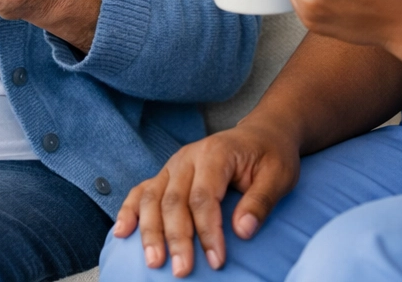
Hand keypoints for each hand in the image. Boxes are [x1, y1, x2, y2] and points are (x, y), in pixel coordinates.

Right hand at [113, 119, 300, 276]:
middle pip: (174, 200)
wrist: (261, 134)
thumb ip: (261, 202)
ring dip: (150, 231)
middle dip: (176, 238)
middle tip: (182, 270)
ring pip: (153, 198)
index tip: (216, 261)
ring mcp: (173, 165)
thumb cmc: (270, 155)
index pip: (204, 197)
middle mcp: (188, 157)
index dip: (207, 231)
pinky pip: (142, 191)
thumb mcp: (279, 175)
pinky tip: (122, 233)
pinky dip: (129, 211)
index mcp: (216, 153)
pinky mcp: (167, 174)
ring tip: (154, 261)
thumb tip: (242, 231)